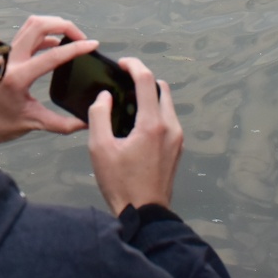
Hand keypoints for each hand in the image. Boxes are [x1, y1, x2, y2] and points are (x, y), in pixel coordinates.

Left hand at [0, 15, 98, 150]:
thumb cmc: (0, 125)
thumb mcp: (33, 123)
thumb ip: (62, 124)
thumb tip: (86, 122)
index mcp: (17, 77)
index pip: (52, 55)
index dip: (76, 48)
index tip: (93, 45)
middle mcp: (9, 59)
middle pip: (39, 25)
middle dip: (64, 26)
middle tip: (81, 38)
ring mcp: (3, 53)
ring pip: (30, 25)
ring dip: (53, 26)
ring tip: (70, 39)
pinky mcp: (1, 53)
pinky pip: (24, 34)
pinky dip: (42, 34)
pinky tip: (53, 45)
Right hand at [87, 57, 180, 214]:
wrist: (145, 214)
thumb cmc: (120, 183)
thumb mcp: (99, 148)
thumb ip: (99, 116)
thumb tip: (104, 97)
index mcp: (152, 124)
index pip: (147, 80)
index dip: (133, 65)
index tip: (121, 63)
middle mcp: (170, 127)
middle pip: (162, 88)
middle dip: (143, 79)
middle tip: (122, 83)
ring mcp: (177, 138)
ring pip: (167, 103)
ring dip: (149, 96)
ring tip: (127, 105)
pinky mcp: (178, 148)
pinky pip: (168, 119)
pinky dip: (154, 112)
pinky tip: (136, 124)